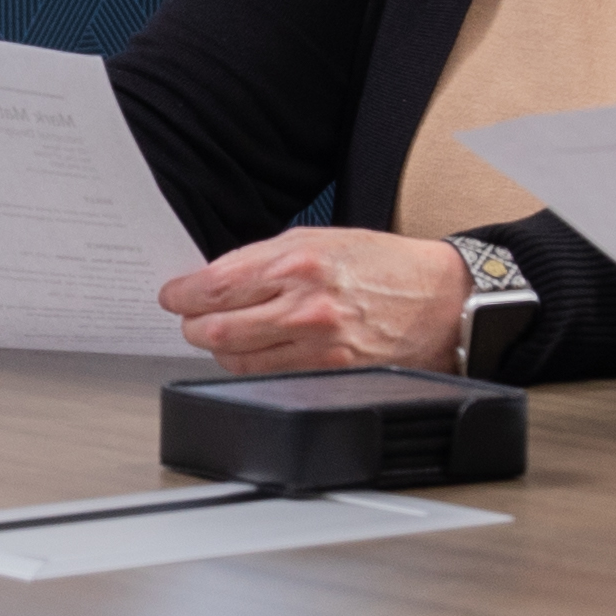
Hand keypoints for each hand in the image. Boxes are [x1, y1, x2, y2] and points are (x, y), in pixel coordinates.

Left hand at [159, 225, 477, 374]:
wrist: (442, 301)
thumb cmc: (384, 266)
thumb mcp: (321, 238)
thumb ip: (264, 259)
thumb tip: (215, 279)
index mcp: (298, 262)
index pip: (215, 286)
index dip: (182, 294)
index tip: (174, 295)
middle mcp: (304, 307)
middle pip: (215, 329)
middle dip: (193, 325)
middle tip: (190, 318)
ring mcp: (317, 347)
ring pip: (237, 359)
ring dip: (221, 348)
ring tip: (224, 333)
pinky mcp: (329, 374)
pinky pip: (269, 377)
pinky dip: (253, 365)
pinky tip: (259, 350)